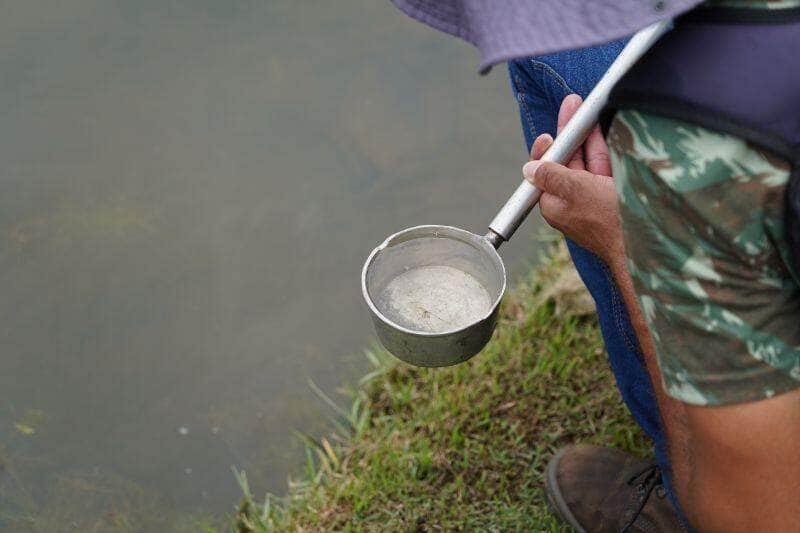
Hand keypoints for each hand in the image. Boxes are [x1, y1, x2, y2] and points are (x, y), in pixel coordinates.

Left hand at [522, 94, 624, 268]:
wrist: (648, 244)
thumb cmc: (609, 220)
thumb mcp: (577, 191)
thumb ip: (553, 175)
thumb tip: (529, 169)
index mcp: (555, 204)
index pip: (544, 172)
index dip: (547, 150)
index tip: (549, 134)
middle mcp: (573, 200)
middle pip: (567, 161)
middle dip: (570, 132)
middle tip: (572, 104)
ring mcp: (595, 197)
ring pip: (588, 160)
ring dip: (588, 135)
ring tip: (587, 109)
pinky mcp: (615, 195)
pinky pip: (606, 167)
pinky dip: (605, 148)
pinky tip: (603, 129)